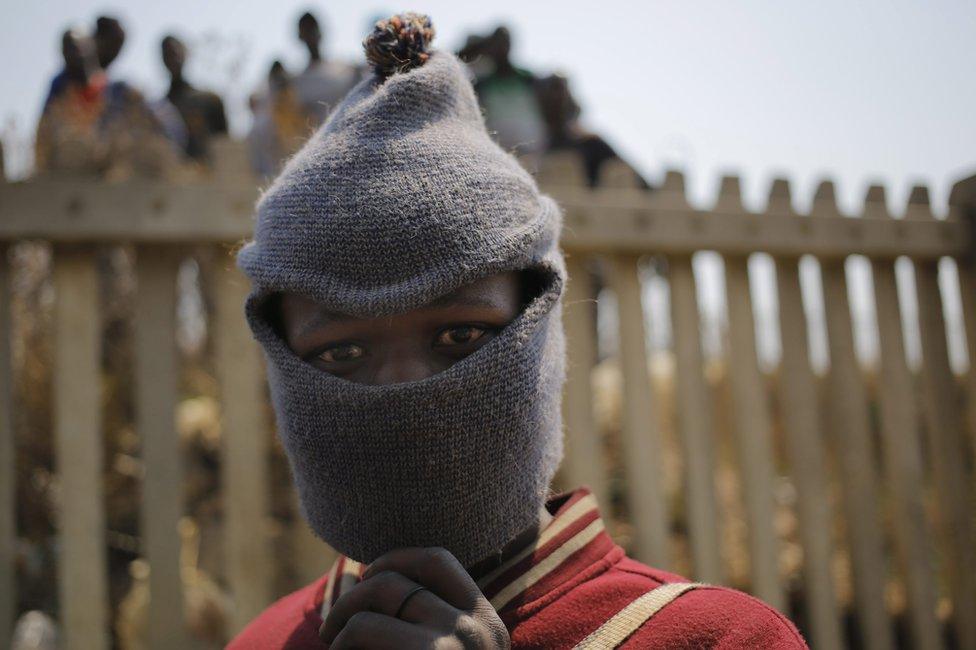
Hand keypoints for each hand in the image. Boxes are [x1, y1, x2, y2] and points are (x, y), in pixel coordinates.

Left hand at [319, 547, 510, 648]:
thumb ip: (431, 626)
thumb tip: (373, 581)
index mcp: (488, 626)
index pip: (439, 561)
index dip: (396, 558)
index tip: (367, 577)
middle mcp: (477, 630)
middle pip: (398, 579)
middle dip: (355, 594)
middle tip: (330, 628)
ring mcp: (454, 645)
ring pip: (378, 598)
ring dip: (342, 619)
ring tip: (332, 644)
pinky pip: (364, 628)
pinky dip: (341, 641)